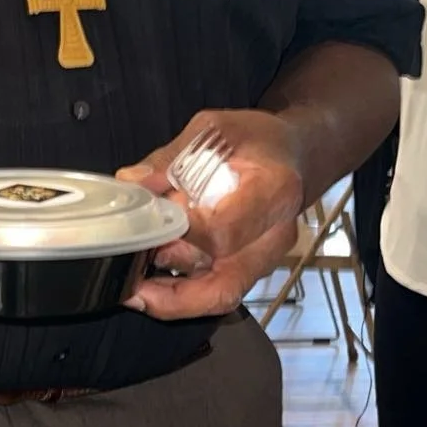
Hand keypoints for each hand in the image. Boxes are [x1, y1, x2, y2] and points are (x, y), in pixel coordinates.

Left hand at [117, 109, 304, 320]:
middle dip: (172, 296)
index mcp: (273, 191)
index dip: (181, 237)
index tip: (148, 228)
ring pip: (219, 295)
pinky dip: (182, 294)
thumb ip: (171, 157)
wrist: (296, 157)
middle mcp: (274, 235)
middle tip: (131, 289)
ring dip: (171, 296)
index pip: (224, 231)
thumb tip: (132, 181)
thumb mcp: (215, 129)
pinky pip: (217, 291)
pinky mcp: (253, 269)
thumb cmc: (260, 140)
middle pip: (225, 285)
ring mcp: (265, 258)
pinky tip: (149, 281)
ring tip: (132, 283)